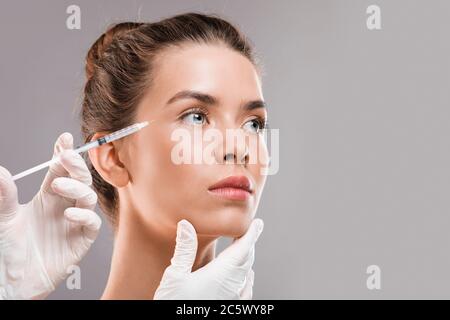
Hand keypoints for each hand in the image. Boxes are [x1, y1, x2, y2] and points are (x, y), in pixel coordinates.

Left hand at [0, 132, 101, 298]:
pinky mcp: (80, 241)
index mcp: (47, 198)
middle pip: (79, 180)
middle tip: (67, 156)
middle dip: (76, 166)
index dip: (63, 154)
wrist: (11, 282)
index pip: (60, 170)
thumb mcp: (3, 219)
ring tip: (58, 186)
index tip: (64, 140)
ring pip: (88, 197)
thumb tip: (0, 171)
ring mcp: (74, 223)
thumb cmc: (7, 250)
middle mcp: (63, 206)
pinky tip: (68, 214)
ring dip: (78, 188)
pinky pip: (91, 224)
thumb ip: (5, 195)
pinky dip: (83, 216)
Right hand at [154, 218, 262, 299]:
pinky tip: (247, 279)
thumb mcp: (174, 276)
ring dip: (248, 260)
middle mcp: (231, 287)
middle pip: (246, 261)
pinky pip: (246, 292)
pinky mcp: (229, 310)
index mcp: (220, 275)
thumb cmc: (175, 305)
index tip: (258, 223)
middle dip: (250, 244)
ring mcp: (232, 301)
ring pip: (247, 275)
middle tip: (252, 230)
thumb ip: (184, 249)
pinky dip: (248, 279)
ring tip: (247, 249)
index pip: (242, 249)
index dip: (251, 235)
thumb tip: (186, 224)